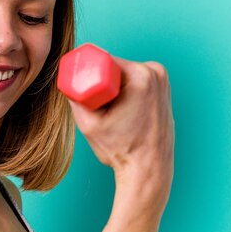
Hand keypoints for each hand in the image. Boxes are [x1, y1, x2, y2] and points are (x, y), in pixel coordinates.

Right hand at [68, 57, 174, 199]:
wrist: (149, 170)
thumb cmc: (122, 149)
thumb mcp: (89, 124)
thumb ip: (74, 99)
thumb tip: (66, 83)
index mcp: (140, 75)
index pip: (103, 61)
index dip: (88, 73)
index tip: (83, 91)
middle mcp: (156, 72)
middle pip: (115, 66)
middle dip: (101, 81)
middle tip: (98, 107)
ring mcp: (163, 80)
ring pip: (124, 74)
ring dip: (114, 87)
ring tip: (113, 112)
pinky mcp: (164, 89)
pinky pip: (135, 81)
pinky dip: (126, 91)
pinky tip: (124, 111)